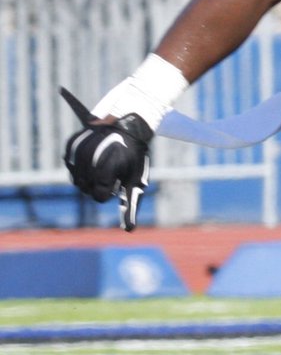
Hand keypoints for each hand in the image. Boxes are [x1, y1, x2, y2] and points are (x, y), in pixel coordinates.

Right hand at [60, 86, 152, 230]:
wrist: (126, 124)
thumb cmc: (134, 156)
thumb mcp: (136, 180)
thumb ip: (131, 205)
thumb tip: (129, 230)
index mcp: (107, 170)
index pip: (99, 197)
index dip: (109, 191)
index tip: (118, 179)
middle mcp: (90, 160)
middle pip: (85, 190)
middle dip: (97, 186)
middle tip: (111, 171)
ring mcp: (79, 151)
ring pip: (76, 180)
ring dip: (88, 178)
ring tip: (103, 163)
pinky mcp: (72, 145)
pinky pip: (70, 166)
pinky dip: (80, 167)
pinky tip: (93, 157)